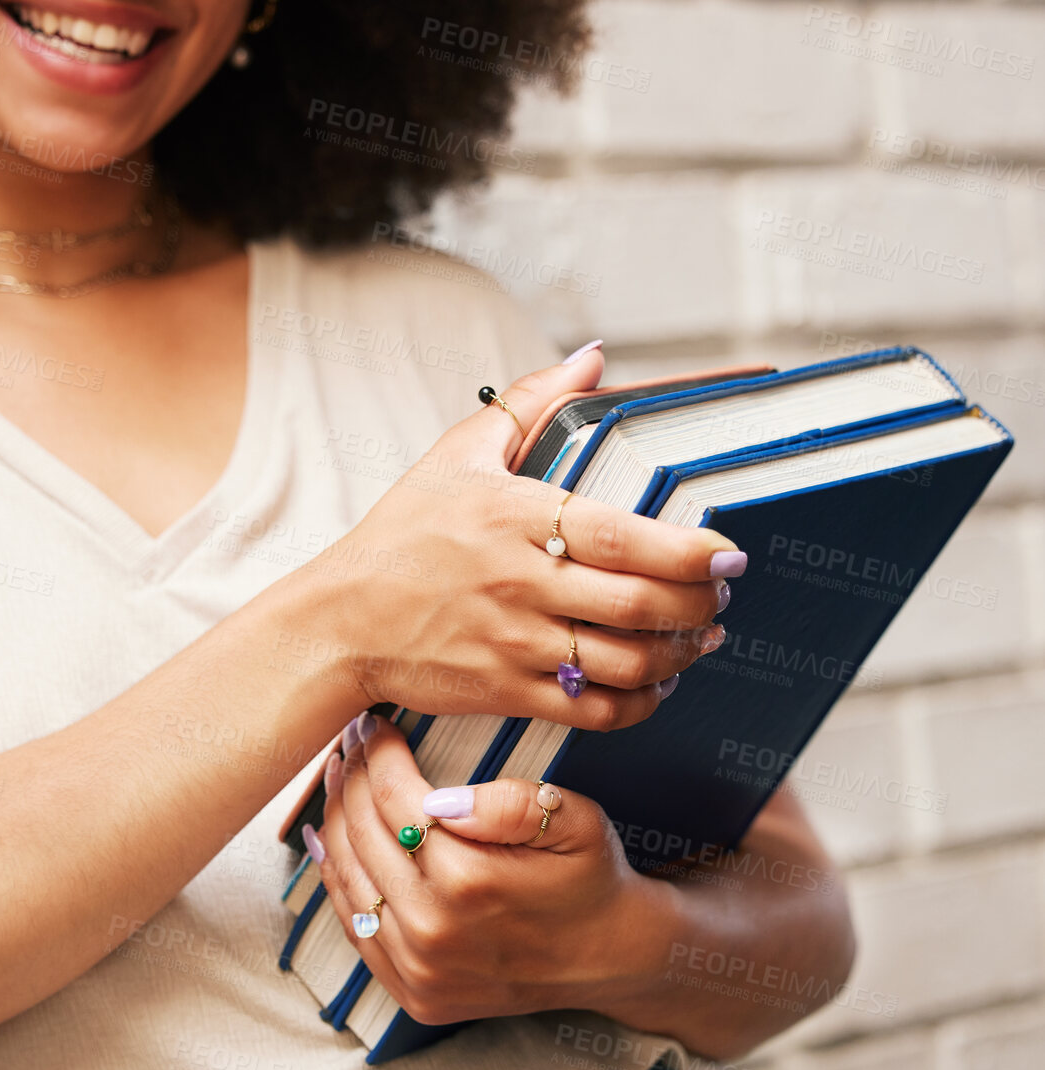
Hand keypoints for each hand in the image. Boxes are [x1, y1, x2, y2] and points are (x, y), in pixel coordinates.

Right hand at [308, 345, 742, 730]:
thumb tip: (591, 357)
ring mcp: (516, 644)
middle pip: (643, 606)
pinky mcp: (507, 693)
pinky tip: (653, 684)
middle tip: (721, 593)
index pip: (627, 540)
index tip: (729, 553)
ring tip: (699, 638)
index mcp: (517, 517)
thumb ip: (529, 402)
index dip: (690, 552)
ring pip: (628, 663)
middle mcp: (522, 583)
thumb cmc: (401, 535)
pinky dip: (640, 704)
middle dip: (701, 604)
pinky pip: (595, 711)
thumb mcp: (457, 455)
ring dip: (680, 655)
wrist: (340, 620)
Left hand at [308, 713, 668, 1026]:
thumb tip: (441, 799)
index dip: (377, 754)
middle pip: (362, 834)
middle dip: (351, 778)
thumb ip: (512, 803)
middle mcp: (432, 930)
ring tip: (339, 779)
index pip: (394, 799)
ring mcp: (418, 968)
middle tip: (349, 742)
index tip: (372, 725)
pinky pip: (355, 925)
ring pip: (348, 877)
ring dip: (334, 821)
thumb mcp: (575, 822)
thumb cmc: (590, 877)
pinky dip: (337, 878)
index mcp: (469, 881)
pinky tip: (330, 841)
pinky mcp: (412, 990)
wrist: (611, 957)